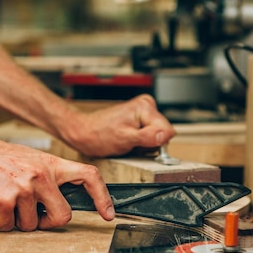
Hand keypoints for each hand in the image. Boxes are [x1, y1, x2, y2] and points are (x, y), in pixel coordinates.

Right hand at [0, 132, 114, 231]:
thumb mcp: (31, 160)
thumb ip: (48, 178)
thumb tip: (59, 201)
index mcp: (51, 164)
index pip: (88, 176)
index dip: (102, 197)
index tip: (108, 214)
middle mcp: (42, 176)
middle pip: (63, 216)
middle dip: (48, 223)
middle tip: (33, 215)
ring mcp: (24, 189)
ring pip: (31, 225)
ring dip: (17, 221)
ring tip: (5, 201)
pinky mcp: (4, 201)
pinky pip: (8, 227)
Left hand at [61, 94, 176, 156]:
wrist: (85, 132)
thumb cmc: (99, 135)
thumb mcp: (126, 139)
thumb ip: (148, 137)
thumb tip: (165, 136)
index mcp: (145, 107)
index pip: (168, 131)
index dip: (158, 143)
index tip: (143, 146)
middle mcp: (147, 105)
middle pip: (163, 133)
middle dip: (150, 143)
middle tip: (133, 144)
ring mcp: (144, 112)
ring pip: (157, 135)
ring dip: (145, 144)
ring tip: (129, 142)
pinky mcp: (140, 119)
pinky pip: (150, 135)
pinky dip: (141, 142)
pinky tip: (129, 141)